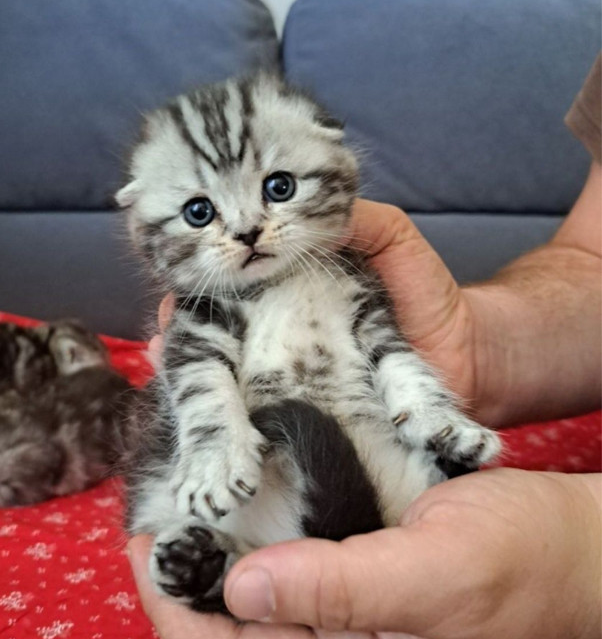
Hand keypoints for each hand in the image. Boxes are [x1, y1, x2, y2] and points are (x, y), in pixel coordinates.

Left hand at [128, 468, 600, 638]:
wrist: (574, 540)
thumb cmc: (521, 557)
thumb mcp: (439, 572)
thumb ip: (346, 588)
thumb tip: (242, 593)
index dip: (181, 617)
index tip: (142, 556)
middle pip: (240, 634)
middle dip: (185, 588)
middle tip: (147, 527)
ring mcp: (353, 607)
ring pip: (260, 598)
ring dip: (215, 560)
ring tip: (178, 512)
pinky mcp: (362, 567)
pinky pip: (292, 562)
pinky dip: (256, 534)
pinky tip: (241, 499)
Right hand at [147, 200, 485, 414]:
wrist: (474, 359)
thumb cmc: (429, 298)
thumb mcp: (396, 244)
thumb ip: (361, 221)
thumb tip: (318, 213)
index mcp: (296, 294)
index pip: (234, 290)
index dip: (200, 287)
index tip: (176, 288)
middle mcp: (288, 338)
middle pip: (220, 339)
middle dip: (183, 336)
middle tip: (165, 335)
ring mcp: (299, 379)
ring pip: (235, 382)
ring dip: (199, 379)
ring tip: (174, 367)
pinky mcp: (318, 415)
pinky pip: (272, 420)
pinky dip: (238, 425)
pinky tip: (217, 425)